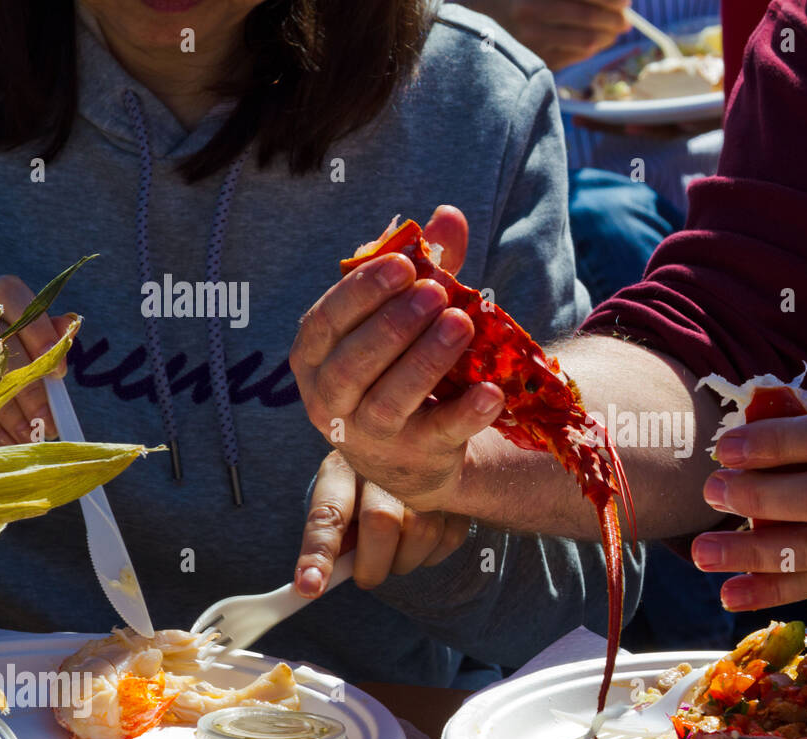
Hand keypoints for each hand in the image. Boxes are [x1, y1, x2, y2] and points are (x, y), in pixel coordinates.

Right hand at [0, 275, 71, 444]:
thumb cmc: (15, 337)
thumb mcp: (30, 329)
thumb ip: (48, 329)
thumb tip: (70, 327)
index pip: (13, 295)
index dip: (38, 333)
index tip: (59, 373)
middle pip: (0, 349)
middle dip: (28, 392)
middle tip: (49, 423)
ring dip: (7, 415)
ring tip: (29, 439)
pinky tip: (3, 441)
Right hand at [290, 205, 505, 514]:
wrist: (412, 453)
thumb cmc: (397, 365)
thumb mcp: (404, 314)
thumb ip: (426, 265)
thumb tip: (448, 214)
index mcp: (315, 355)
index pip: (328, 321)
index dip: (362, 291)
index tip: (403, 263)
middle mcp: (331, 399)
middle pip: (355, 362)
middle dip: (395, 324)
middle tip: (435, 293)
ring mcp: (370, 434)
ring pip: (390, 399)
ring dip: (426, 361)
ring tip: (461, 325)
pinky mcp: (415, 456)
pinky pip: (439, 433)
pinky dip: (465, 414)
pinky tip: (491, 391)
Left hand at [294, 451, 471, 595]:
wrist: (407, 473)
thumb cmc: (360, 502)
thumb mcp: (338, 513)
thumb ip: (330, 541)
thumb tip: (316, 583)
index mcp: (343, 468)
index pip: (328, 513)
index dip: (318, 553)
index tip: (309, 588)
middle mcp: (386, 465)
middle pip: (381, 520)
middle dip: (372, 565)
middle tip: (366, 578)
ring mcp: (428, 475)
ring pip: (421, 533)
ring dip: (404, 562)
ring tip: (394, 555)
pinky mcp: (460, 492)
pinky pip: (449, 539)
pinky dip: (431, 556)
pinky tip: (419, 546)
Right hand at [471, 0, 628, 70]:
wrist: (479, 23)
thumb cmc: (518, 1)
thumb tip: (619, 1)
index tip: (626, 1)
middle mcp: (531, 11)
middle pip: (590, 17)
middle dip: (616, 19)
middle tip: (626, 19)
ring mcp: (533, 38)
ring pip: (587, 41)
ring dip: (608, 36)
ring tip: (614, 30)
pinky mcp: (536, 58)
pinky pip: (577, 55)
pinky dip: (593, 48)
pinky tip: (596, 41)